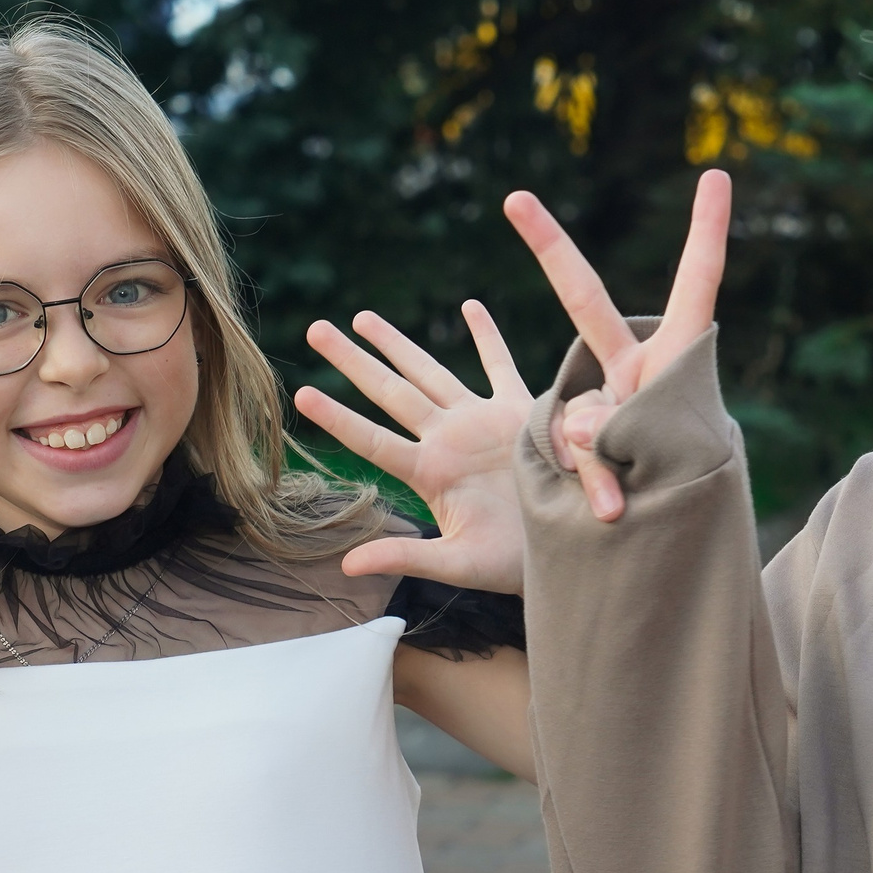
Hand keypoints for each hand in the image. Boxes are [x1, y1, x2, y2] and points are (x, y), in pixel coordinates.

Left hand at [294, 301, 534, 593]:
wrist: (570, 545)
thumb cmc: (514, 564)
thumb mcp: (457, 563)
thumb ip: (405, 557)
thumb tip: (346, 567)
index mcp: (431, 473)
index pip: (373, 440)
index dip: (338, 418)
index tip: (301, 395)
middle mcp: (449, 441)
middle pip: (391, 392)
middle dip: (353, 361)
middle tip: (316, 330)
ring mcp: (481, 423)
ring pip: (431, 372)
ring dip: (398, 344)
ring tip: (361, 317)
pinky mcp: (520, 413)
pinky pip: (500, 365)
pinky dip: (487, 336)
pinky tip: (469, 306)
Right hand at [503, 168, 730, 521]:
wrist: (662, 533)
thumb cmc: (680, 486)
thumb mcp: (659, 456)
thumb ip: (612, 438)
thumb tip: (575, 427)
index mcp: (671, 357)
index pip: (696, 284)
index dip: (708, 231)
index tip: (717, 175)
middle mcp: (630, 366)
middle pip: (585, 299)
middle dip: (549, 247)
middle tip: (517, 198)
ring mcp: (599, 396)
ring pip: (580, 414)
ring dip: (608, 462)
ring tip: (633, 495)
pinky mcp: (573, 436)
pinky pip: (570, 452)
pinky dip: (595, 485)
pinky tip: (610, 509)